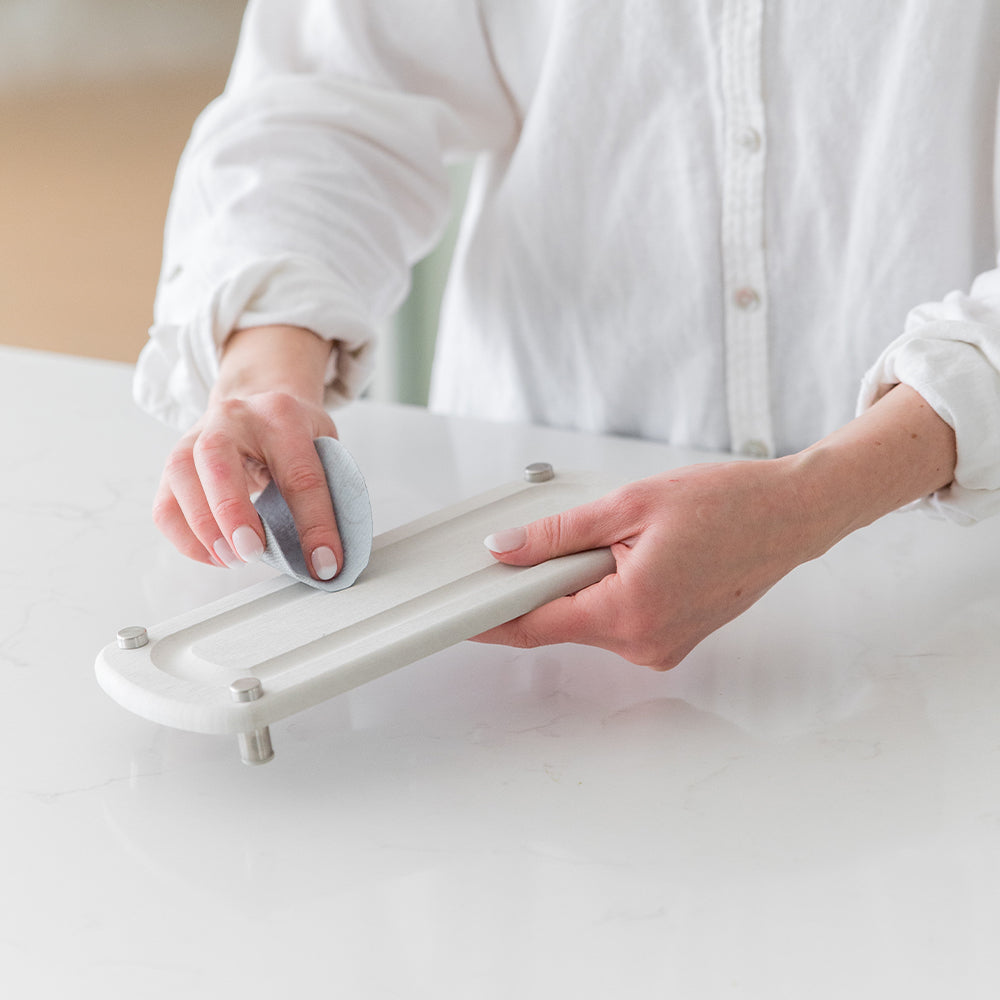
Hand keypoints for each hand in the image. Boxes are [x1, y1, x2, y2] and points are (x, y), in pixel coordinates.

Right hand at [152, 325, 343, 579]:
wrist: (258, 400)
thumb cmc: (293, 431)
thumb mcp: (323, 444)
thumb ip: (328, 487)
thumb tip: (329, 550)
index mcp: (282, 415)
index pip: (300, 474)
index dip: (315, 524)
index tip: (325, 563)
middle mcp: (231, 419)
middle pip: (217, 461)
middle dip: (233, 514)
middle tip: (253, 554)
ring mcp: (195, 436)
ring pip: (181, 478)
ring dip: (204, 529)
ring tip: (233, 560)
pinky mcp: (173, 462)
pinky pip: (165, 505)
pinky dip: (186, 538)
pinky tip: (214, 555)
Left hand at [477, 458, 831, 669]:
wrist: (791, 514)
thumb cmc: (728, 505)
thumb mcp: (629, 505)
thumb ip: (558, 534)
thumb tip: (506, 551)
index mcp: (630, 612)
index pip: (535, 625)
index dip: (491, 617)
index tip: (460, 611)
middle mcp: (645, 642)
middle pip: (561, 620)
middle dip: (544, 583)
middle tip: (551, 538)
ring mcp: (661, 646)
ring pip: (590, 619)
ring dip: (581, 583)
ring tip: (621, 537)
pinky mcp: (671, 639)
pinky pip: (617, 619)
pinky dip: (607, 590)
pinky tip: (632, 556)